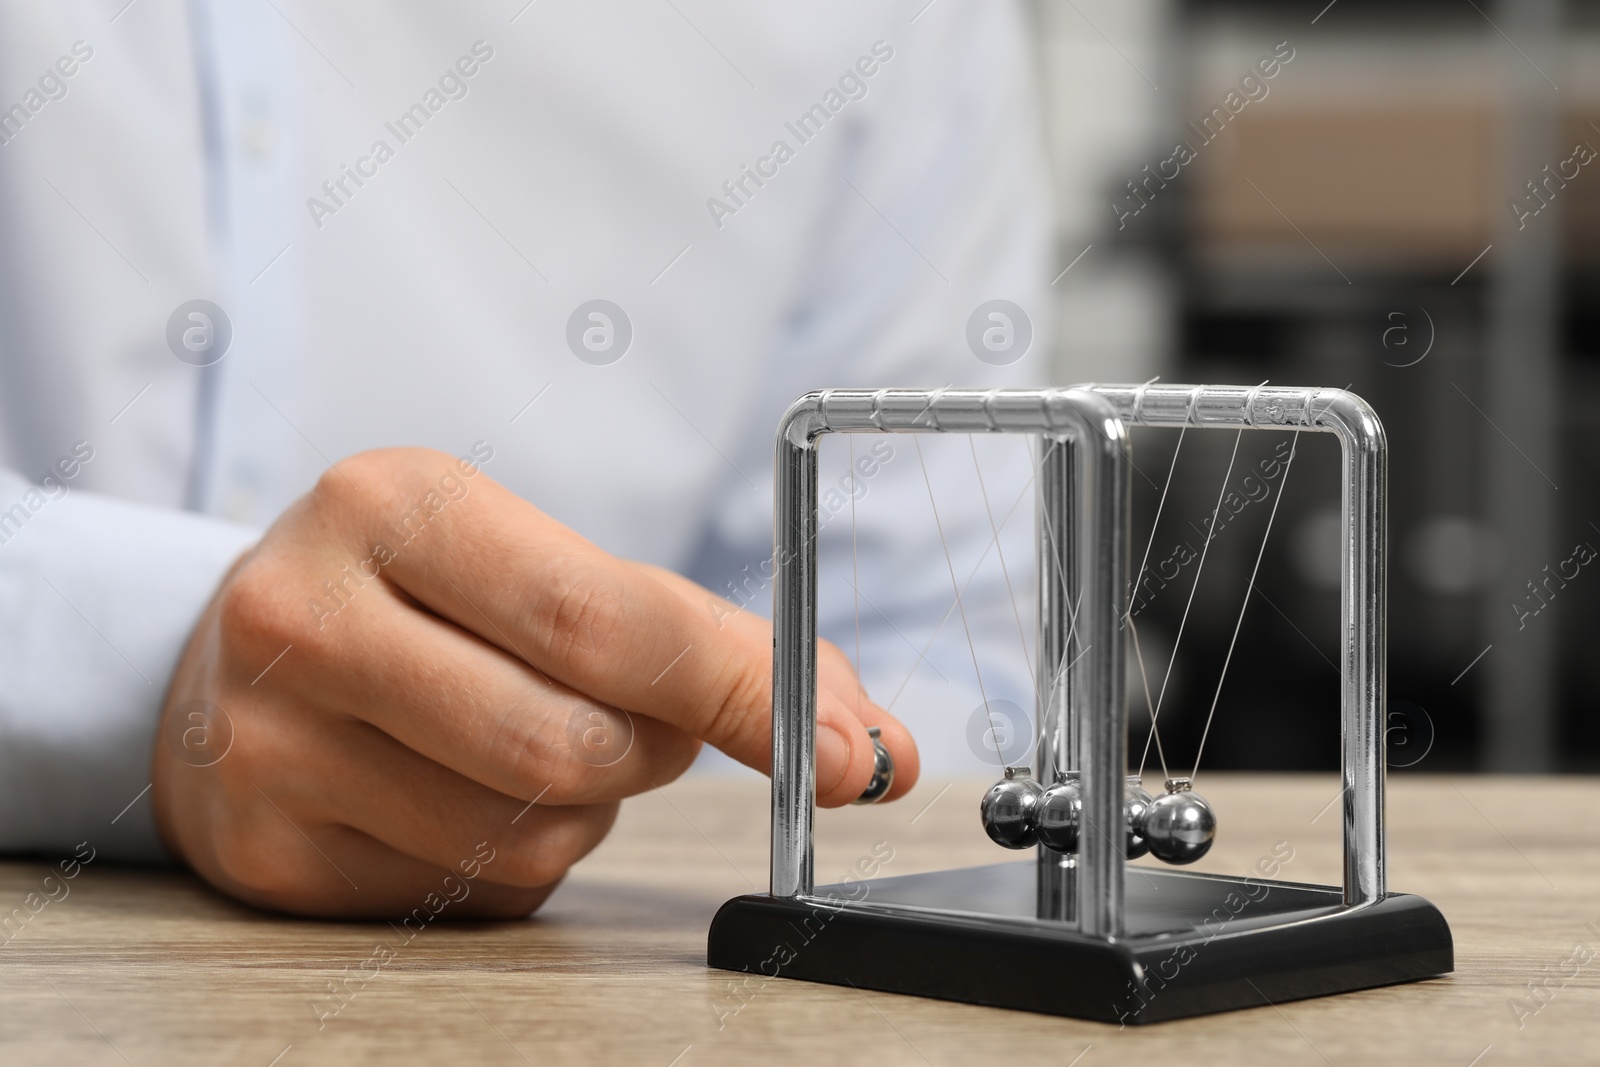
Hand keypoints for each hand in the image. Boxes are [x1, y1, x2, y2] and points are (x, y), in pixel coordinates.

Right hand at [152, 448, 918, 917]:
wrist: (227, 654)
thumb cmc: (417, 599)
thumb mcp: (530, 562)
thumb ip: (700, 639)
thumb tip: (869, 744)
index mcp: (394, 503)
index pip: (606, 618)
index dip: (743, 690)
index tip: (846, 749)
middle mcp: (308, 614)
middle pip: (576, 742)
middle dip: (650, 749)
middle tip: (633, 719)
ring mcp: (270, 741)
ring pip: (534, 829)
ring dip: (586, 803)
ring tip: (522, 735)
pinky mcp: (266, 849)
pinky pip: (475, 889)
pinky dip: (515, 854)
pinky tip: (457, 792)